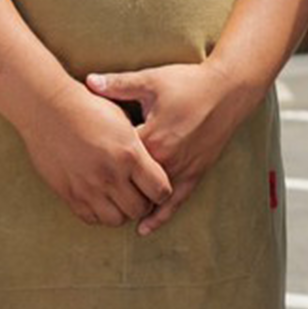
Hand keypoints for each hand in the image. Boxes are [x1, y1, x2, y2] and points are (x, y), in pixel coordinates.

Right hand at [19, 82, 172, 227]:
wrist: (49, 109)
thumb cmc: (89, 108)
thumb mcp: (122, 122)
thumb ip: (139, 148)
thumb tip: (150, 168)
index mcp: (129, 154)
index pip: (160, 190)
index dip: (161, 191)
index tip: (155, 184)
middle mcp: (111, 174)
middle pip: (140, 209)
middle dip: (143, 203)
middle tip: (138, 193)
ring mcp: (88, 187)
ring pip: (117, 220)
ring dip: (122, 211)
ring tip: (118, 197)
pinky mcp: (69, 194)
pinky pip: (92, 218)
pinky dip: (99, 213)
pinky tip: (100, 198)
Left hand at [86, 62, 256, 236]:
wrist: (228, 90)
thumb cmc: (189, 83)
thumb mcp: (151, 80)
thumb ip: (118, 84)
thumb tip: (88, 81)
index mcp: (151, 138)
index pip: (116, 158)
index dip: (97, 159)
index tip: (79, 159)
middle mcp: (166, 160)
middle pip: (130, 183)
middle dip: (109, 186)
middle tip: (86, 189)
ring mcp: (181, 170)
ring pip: (150, 197)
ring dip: (130, 203)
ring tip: (107, 210)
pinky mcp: (195, 174)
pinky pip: (175, 202)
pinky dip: (159, 216)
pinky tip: (144, 228)